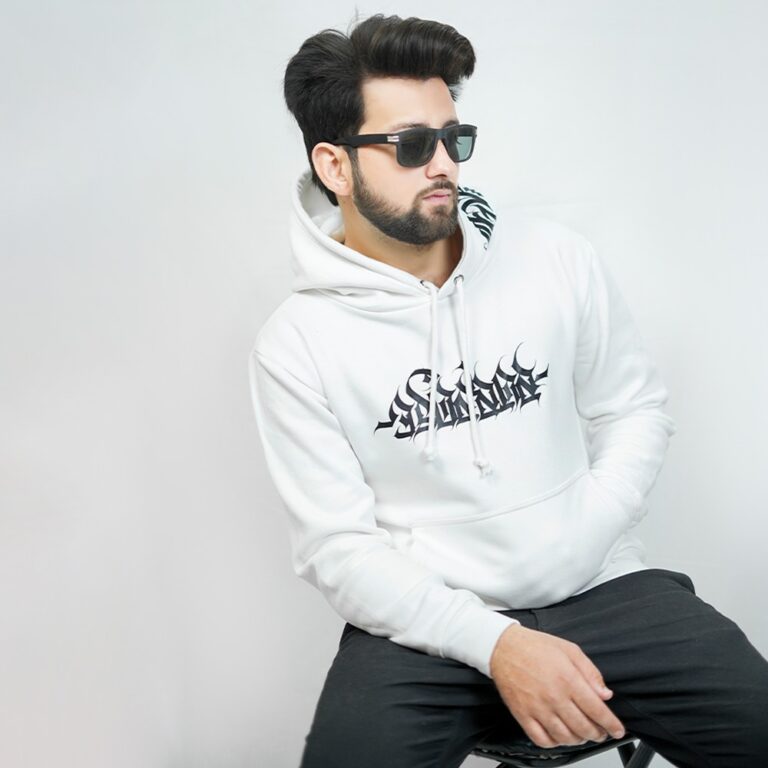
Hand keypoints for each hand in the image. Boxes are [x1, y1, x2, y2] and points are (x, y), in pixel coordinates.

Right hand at [489, 624, 625, 748]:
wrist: (503, 646)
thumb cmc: (535, 646)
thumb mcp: (569, 649)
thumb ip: (590, 672)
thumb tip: (605, 694)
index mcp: (568, 679)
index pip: (597, 710)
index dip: (611, 724)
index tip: (617, 730)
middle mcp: (554, 696)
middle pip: (583, 727)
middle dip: (597, 733)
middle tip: (601, 732)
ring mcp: (537, 708)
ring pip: (565, 737)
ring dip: (579, 740)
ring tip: (582, 734)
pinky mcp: (522, 714)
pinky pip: (542, 739)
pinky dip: (555, 743)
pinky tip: (559, 736)